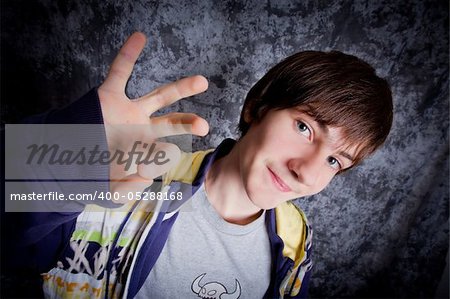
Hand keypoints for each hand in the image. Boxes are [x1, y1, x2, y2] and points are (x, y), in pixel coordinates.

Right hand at [97, 32, 208, 201]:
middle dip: (190, 123)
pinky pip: (119, 72)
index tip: (143, 168)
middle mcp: (141, 129)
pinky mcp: (109, 97)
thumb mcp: (111, 192)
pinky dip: (128, 55)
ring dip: (181, 89)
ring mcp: (128, 112)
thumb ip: (131, 190)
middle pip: (173, 123)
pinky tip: (140, 38)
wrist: (59, 158)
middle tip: (204, 126)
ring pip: (159, 96)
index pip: (163, 153)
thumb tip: (148, 175)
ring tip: (202, 82)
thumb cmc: (88, 175)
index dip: (158, 160)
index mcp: (144, 151)